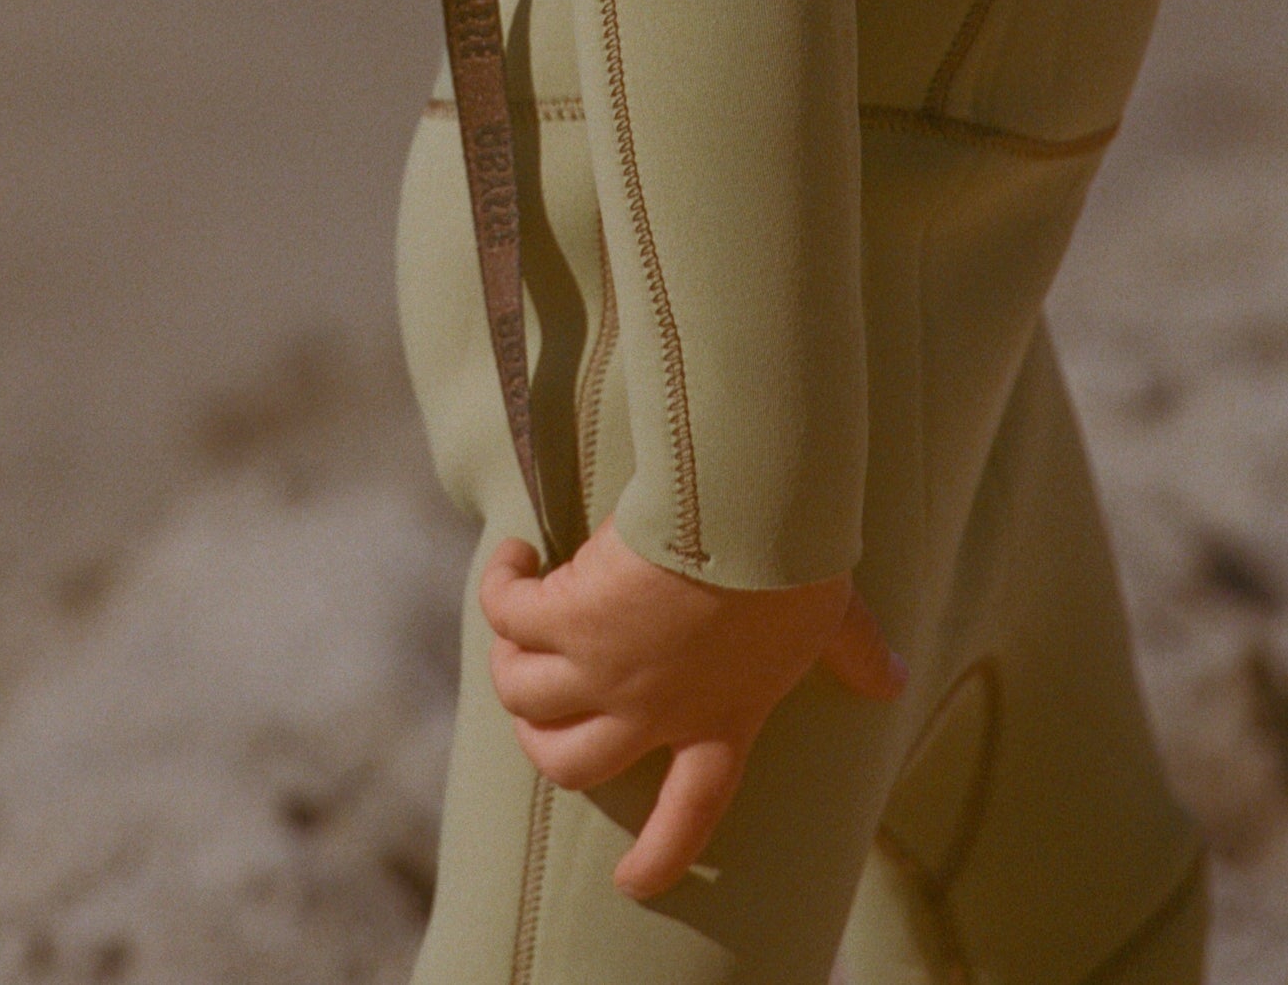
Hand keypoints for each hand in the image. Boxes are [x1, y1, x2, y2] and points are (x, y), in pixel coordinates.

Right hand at [481, 518, 904, 900]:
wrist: (742, 514)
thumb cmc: (792, 565)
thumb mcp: (831, 619)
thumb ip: (856, 655)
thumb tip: (895, 680)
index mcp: (721, 718)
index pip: (694, 811)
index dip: (663, 853)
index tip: (634, 883)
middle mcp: (651, 709)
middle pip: (572, 763)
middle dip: (542, 743)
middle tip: (537, 707)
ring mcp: (601, 670)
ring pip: (525, 698)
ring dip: (512, 663)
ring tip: (520, 618)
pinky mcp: (565, 617)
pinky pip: (507, 616)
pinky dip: (502, 589)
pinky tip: (515, 560)